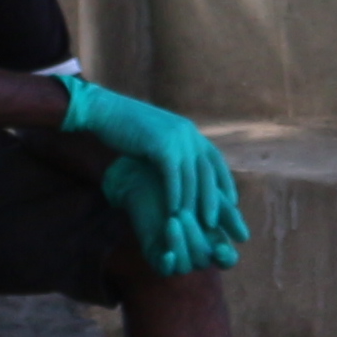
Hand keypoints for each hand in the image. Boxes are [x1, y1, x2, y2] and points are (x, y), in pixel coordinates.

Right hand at [61, 76, 244, 275]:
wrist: (105, 111)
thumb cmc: (128, 129)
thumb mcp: (158, 139)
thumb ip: (173, 153)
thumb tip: (181, 175)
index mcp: (190, 132)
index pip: (216, 160)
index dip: (225, 183)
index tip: (231, 204)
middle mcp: (189, 133)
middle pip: (208, 172)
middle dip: (213, 199)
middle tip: (215, 223)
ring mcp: (177, 138)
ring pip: (192, 176)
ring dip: (193, 203)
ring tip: (194, 224)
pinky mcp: (161, 145)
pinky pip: (173, 176)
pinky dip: (175, 195)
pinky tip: (173, 212)